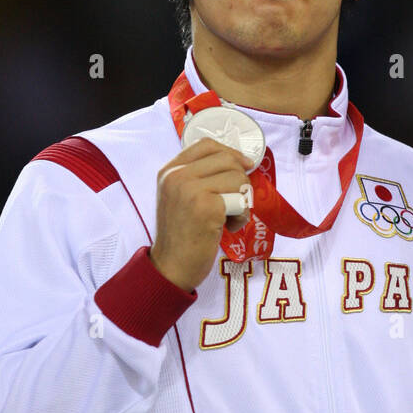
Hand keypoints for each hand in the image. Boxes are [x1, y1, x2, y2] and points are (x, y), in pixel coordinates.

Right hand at [150, 137, 253, 291]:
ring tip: (227, 218)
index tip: (242, 166)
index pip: (206, 144)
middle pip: (227, 159)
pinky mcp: (207, 207)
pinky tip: (228, 228)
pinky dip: (242, 215)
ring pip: (238, 178)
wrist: (170, 268)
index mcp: (170, 171)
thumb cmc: (181, 235)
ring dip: (242, 200)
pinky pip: (241, 200)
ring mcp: (191, 190)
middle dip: (240, 180)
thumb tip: (239, 160)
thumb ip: (198, 177)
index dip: (230, 152)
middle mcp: (177, 176)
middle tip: (234, 202)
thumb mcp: (179, 197)